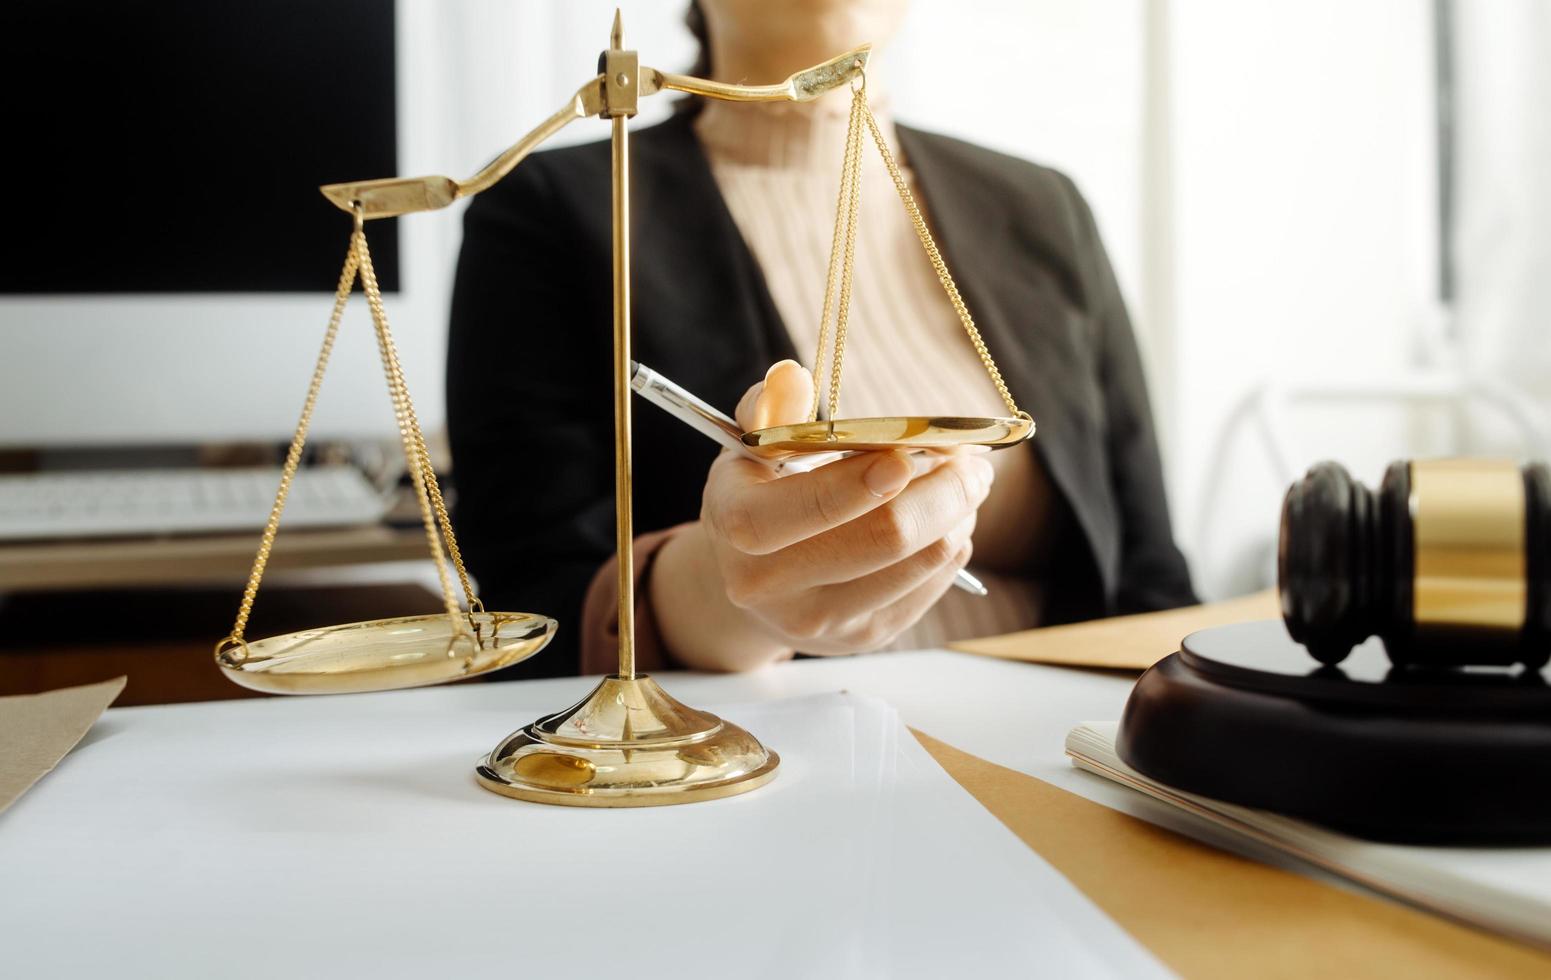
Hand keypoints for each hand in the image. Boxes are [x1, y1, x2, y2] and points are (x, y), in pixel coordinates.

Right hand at [651, 360, 992, 668]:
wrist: (745, 579)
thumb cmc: (756, 496)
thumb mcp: (750, 449)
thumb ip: (772, 410)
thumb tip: (792, 376)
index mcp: (739, 525)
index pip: (820, 503)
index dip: (877, 475)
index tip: (917, 447)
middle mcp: (770, 584)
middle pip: (887, 536)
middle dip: (945, 489)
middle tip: (971, 461)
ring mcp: (819, 620)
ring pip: (921, 562)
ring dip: (958, 515)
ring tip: (963, 484)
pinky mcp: (860, 637)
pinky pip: (930, 587)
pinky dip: (951, 547)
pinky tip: (945, 522)